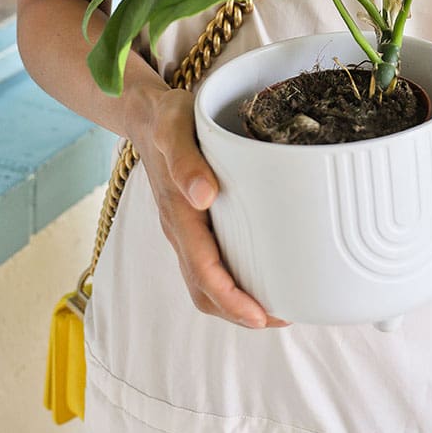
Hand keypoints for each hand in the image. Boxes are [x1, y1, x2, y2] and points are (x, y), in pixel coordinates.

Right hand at [134, 87, 289, 329]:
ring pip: (206, 280)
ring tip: (276, 305)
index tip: (262, 317)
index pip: (204, 272)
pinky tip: (258, 272)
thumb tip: (203, 195)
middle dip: (239, 312)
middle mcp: (180, 229)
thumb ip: (186, 160)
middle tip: (282, 317)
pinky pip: (209, 262)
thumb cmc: (167, 120)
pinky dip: (232, 279)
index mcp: (178, 214)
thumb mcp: (176, 129)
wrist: (148, 115)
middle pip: (205, 289)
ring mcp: (185, 229)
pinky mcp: (194, 222)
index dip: (232, 300)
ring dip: (236, 301)